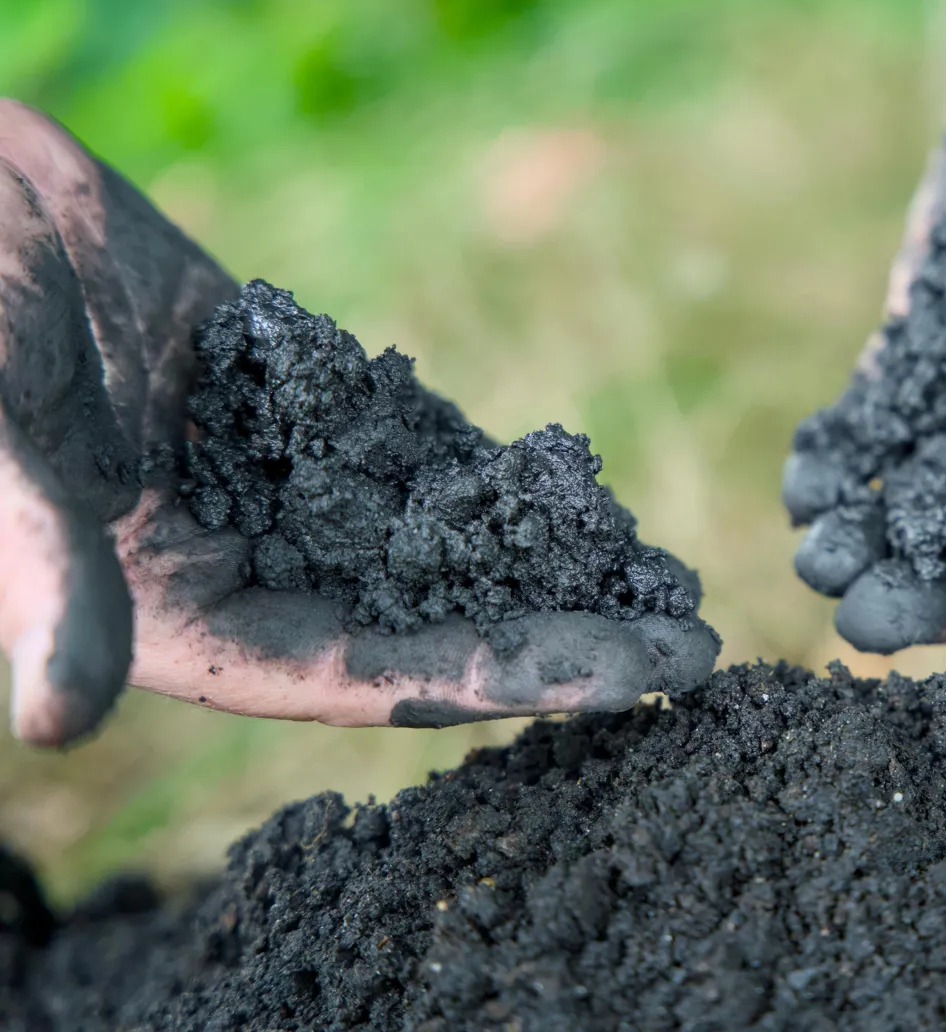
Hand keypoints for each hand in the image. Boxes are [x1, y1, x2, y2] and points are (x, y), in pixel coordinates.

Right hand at [0, 101, 717, 747]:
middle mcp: (249, 569)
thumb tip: (56, 725)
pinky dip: (500, 477)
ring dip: (550, 566)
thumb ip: (45, 580)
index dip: (490, 683)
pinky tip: (590, 495)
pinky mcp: (309, 408)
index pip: (360, 680)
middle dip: (558, 638)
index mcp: (178, 619)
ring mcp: (288, 488)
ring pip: (443, 546)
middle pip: (430, 625)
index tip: (617, 686)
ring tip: (669, 579)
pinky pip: (420, 454)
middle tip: (693, 648)